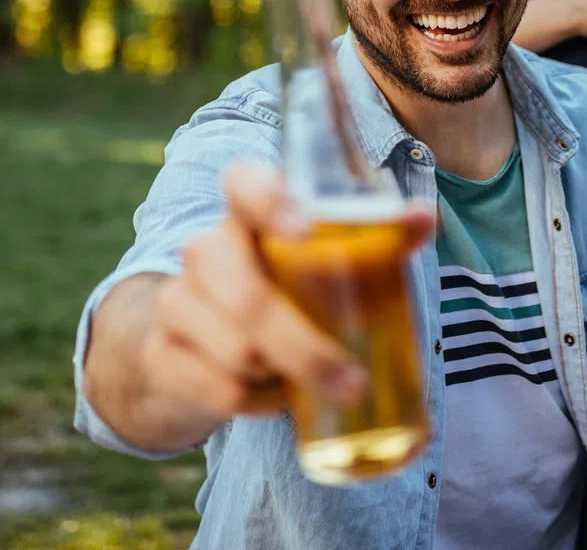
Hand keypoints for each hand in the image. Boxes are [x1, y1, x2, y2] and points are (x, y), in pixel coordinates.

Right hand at [146, 161, 434, 423]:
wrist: (195, 342)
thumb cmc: (281, 288)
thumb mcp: (323, 263)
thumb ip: (377, 238)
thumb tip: (422, 219)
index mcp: (248, 214)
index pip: (243, 183)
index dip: (270, 200)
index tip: (306, 229)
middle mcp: (206, 249)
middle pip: (247, 296)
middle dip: (304, 347)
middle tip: (354, 381)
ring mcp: (177, 301)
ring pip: (238, 352)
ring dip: (285, 377)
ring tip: (311, 379)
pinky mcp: (163, 353)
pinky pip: (223, 390)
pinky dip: (260, 402)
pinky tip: (276, 395)